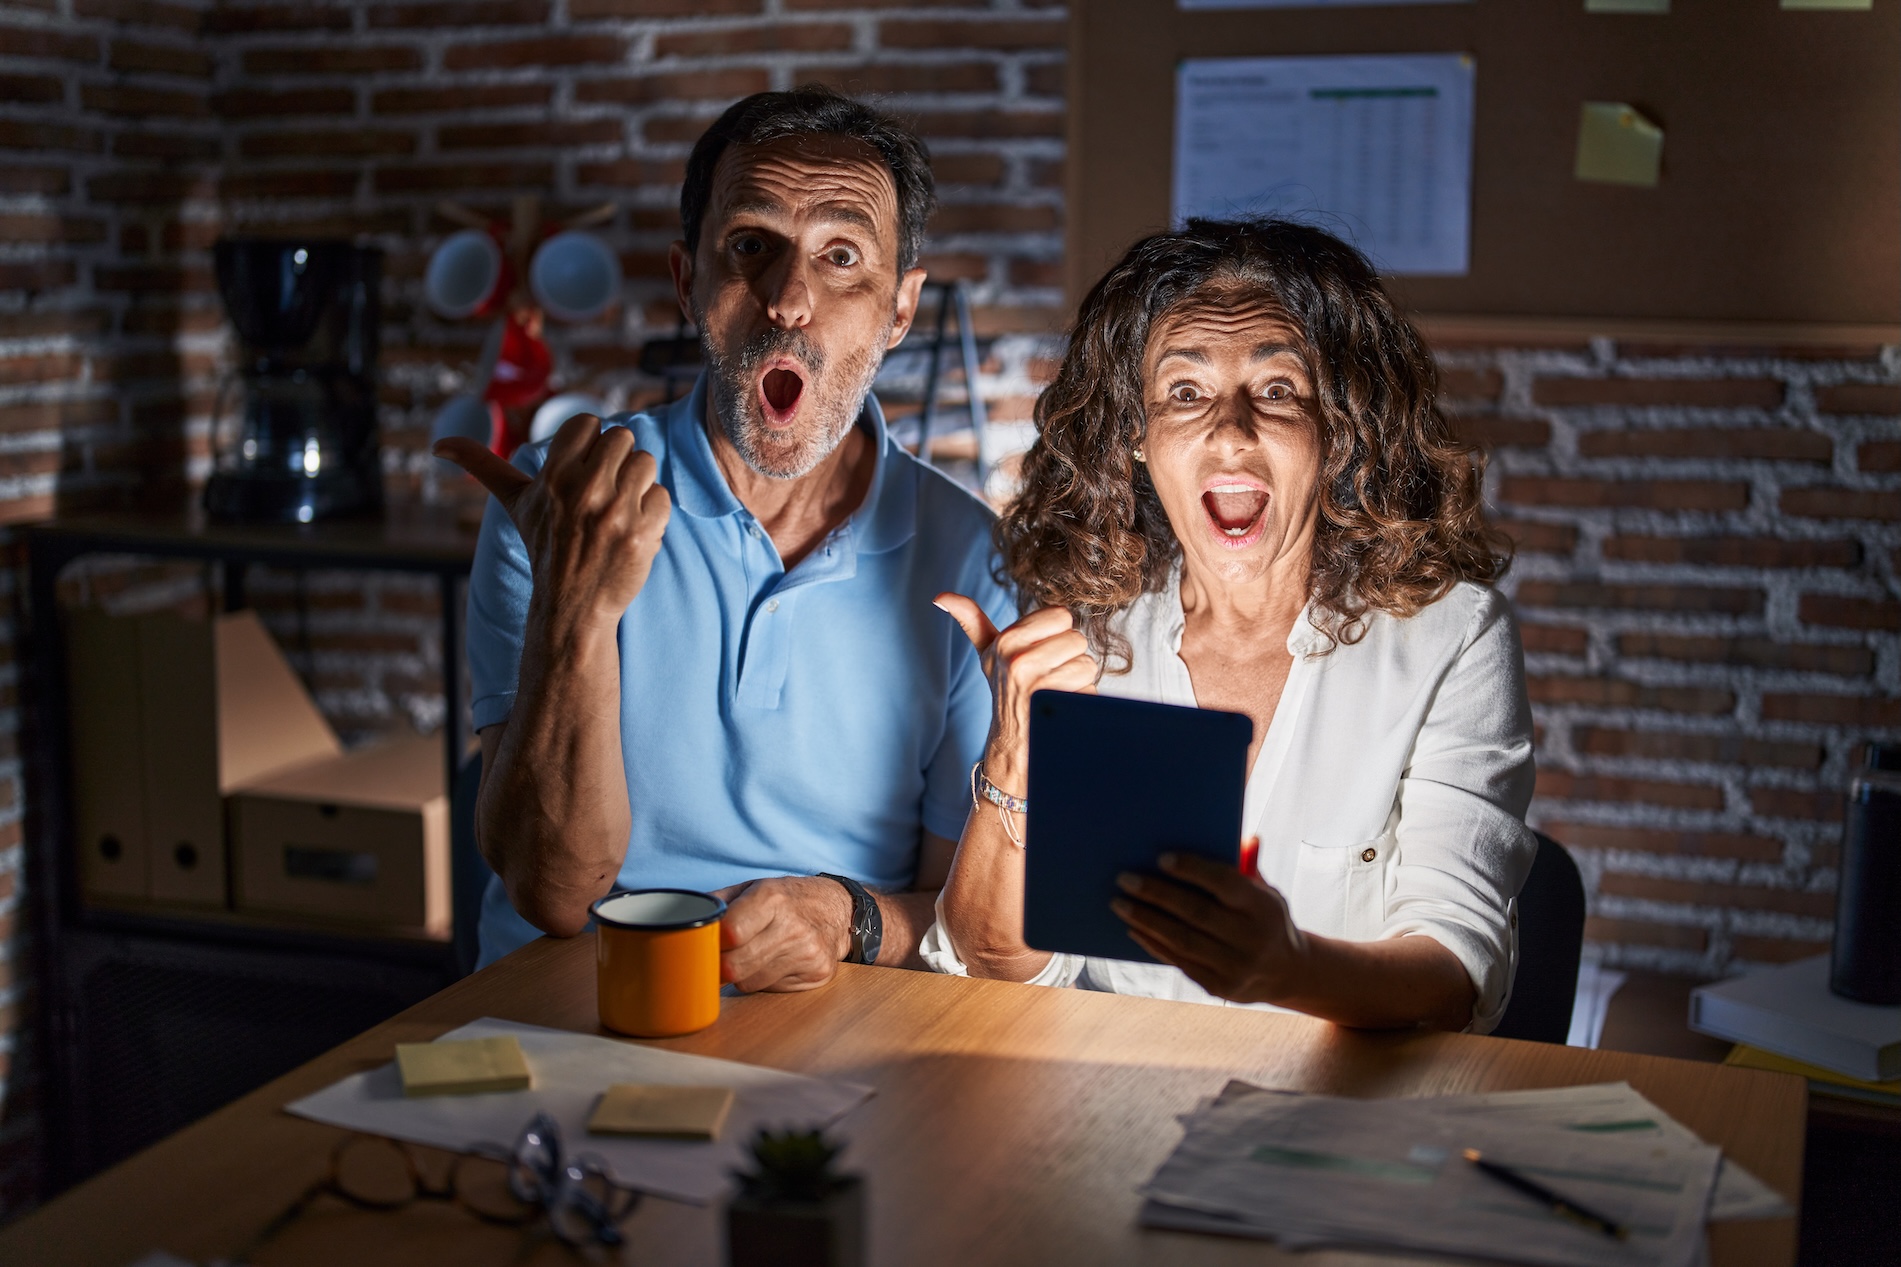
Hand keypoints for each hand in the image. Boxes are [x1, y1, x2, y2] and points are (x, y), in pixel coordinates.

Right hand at [435, 411, 670, 632]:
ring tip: (618, 510)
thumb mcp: (514, 504)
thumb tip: (438, 445)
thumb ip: (482, 466)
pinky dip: (653, 512)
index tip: (582, 471)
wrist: (572, 607)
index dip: (590, 445)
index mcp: (554, 476)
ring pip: (646, 462)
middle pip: (623, 438)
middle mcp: (584, 489)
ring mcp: (616, 512)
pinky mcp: (644, 532)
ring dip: (638, 484)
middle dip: (616, 462)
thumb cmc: (545, 548)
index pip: (589, 423)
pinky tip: (633, 530)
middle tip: (603, 493)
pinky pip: (662, 495)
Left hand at [713, 876, 853, 992]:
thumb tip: (684, 922)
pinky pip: (771, 989)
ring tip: (752, 955)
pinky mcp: (818, 973)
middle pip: (735, 966)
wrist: (837, 909)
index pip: (730, 933)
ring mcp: (807, 952)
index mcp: (772, 897)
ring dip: (742, 975)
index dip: (713, 943)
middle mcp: (792, 925)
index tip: (709, 943)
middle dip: (721, 965)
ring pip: (749, 983)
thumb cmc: (787, 899)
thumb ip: (719, 903)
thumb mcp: (753, 887)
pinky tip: (775, 962)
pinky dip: (765, 980)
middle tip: (720, 958)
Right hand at [933, 594, 1097, 794]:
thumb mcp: (988, 654)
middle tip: (1048, 676)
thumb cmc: (1005, 691)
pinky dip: (1082, 699)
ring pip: (1087, 664)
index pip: (1061, 615)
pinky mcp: (1057, 704)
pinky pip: (1090, 688)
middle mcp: (1018, 660)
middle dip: (1068, 658)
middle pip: (1077, 639)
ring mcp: (1037, 683)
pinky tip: (1062, 707)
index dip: (1057, 634)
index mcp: (1005, 642)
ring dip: (1077, 680)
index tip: (1041, 652)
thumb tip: (941, 598)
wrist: (1011, 744)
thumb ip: (971, 620)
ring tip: (1054, 691)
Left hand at [1111, 845, 1307, 1004]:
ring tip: (1118, 902)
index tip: (1160, 858)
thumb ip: (1246, 867)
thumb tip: (1234, 835)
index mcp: (1264, 908)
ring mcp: (1236, 967)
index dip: (1193, 870)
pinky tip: (1133, 927)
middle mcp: (1252, 939)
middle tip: (1125, 878)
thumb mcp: (1266, 892)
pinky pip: (1179, 961)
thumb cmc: (1266, 919)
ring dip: (1146, 919)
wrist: (1287, 972)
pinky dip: (1153, 943)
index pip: (1225, 883)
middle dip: (1156, 894)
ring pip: (1182, 940)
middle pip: (1196, 912)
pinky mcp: (1219, 987)